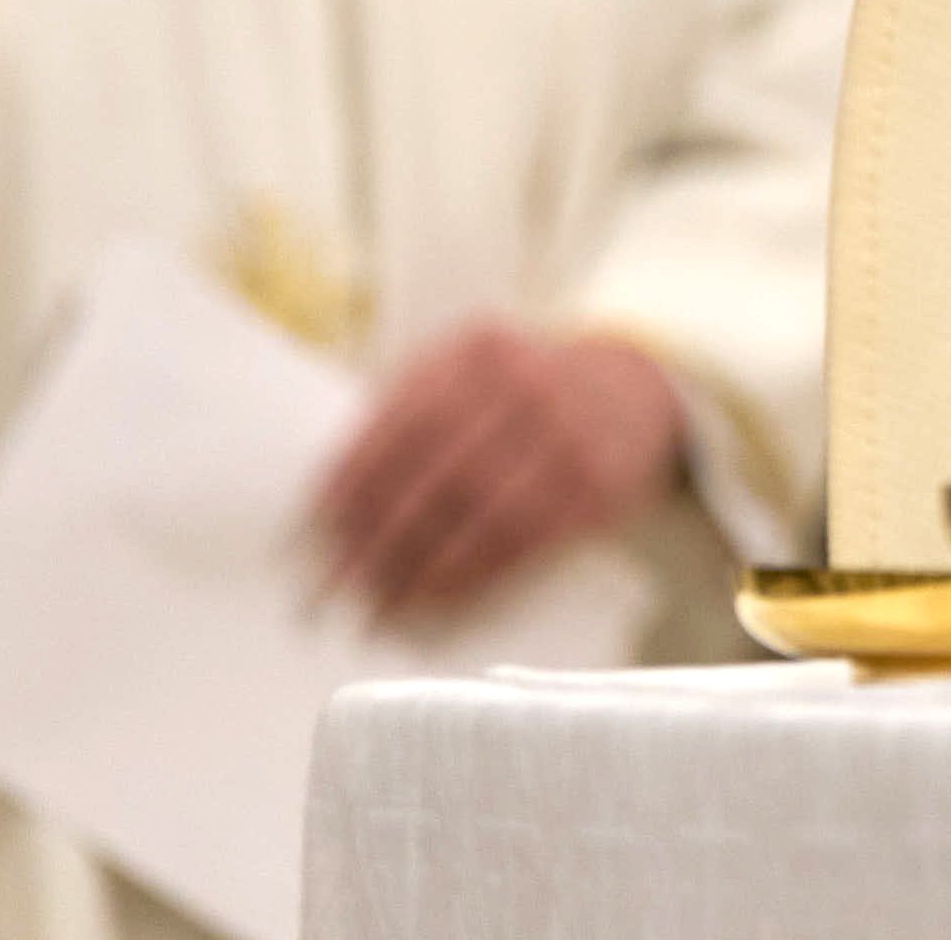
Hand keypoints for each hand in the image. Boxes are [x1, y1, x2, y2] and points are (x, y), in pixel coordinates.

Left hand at [314, 323, 685, 620]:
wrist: (636, 385)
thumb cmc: (523, 386)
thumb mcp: (466, 365)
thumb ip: (405, 408)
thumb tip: (330, 499)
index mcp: (480, 349)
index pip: (400, 423)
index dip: (352, 480)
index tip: (313, 527)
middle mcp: (529, 387)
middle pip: (435, 475)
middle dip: (376, 538)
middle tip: (331, 584)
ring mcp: (569, 439)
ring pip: (477, 515)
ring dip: (418, 567)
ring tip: (376, 602)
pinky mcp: (597, 489)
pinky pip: (522, 542)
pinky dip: (471, 575)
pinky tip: (434, 595)